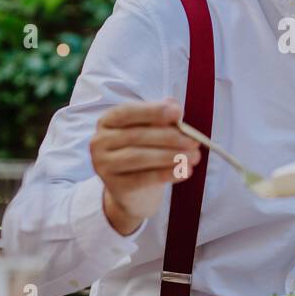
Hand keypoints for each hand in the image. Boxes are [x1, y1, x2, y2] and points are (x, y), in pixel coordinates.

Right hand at [89, 100, 200, 233]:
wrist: (134, 190)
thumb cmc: (145, 152)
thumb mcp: (153, 131)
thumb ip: (162, 117)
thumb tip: (173, 105)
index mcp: (108, 121)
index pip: (128, 112)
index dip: (153, 111)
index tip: (178, 113)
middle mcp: (100, 141)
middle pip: (137, 136)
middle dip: (170, 137)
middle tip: (194, 142)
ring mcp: (103, 164)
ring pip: (139, 157)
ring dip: (171, 156)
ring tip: (194, 157)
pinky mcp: (114, 186)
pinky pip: (143, 179)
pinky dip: (166, 174)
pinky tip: (185, 171)